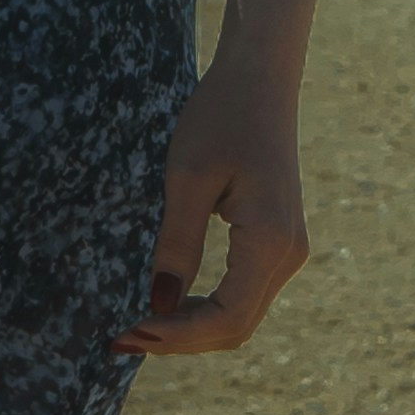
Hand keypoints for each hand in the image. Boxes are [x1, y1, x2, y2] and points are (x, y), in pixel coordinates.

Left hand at [117, 57, 311, 354]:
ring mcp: (288, 248)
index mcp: (271, 241)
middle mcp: (289, 254)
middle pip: (236, 326)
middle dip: (182, 338)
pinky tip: (172, 301)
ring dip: (194, 326)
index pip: (226, 318)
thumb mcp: (187, 177)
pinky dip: (208, 306)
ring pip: (242, 314)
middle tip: (125, 337)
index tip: (129, 331)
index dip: (177, 335)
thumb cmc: (221, 115)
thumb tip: (159, 306)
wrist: (260, 76)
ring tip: (142, 324)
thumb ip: (176, 244)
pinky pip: (245, 291)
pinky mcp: (278, 239)